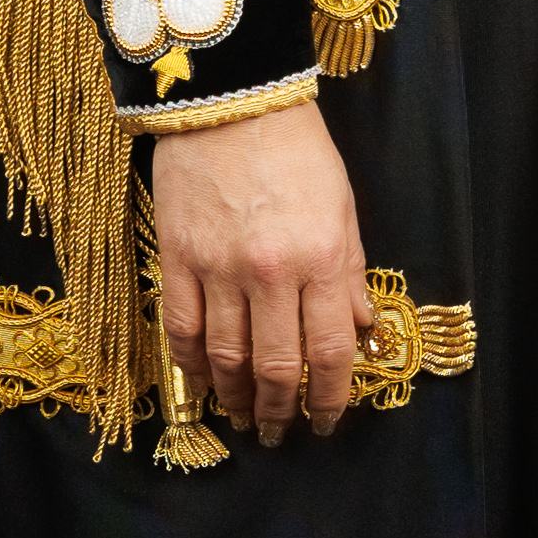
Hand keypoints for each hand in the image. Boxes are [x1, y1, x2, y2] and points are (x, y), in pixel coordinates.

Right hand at [153, 101, 370, 444]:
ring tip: (247, 420)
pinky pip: (183, 331)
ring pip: (226, 358)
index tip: (327, 420)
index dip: (329, 395)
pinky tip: (204, 384)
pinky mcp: (177, 262)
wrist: (234, 104)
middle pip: (276, 365)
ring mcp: (218, 270)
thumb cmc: (300, 151)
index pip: (328, 349)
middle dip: (283, 409)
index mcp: (321, 257)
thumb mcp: (345, 208)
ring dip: (237, 398)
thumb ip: (350, 274)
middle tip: (284, 432)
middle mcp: (271, 272)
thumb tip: (360, 330)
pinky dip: (193, 367)